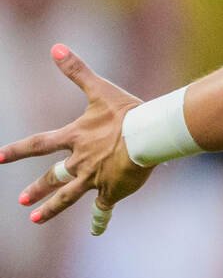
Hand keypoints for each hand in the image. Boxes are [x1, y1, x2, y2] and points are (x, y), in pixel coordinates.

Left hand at [0, 45, 152, 232]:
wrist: (150, 135)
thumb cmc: (128, 111)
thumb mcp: (100, 89)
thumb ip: (76, 70)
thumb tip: (55, 46)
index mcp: (76, 137)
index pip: (39, 144)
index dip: (17, 150)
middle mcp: (80, 160)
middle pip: (53, 176)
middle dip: (37, 189)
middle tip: (22, 202)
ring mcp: (94, 177)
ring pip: (69, 196)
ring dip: (52, 208)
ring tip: (36, 219)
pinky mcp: (112, 190)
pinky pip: (104, 208)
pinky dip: (101, 219)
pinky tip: (96, 231)